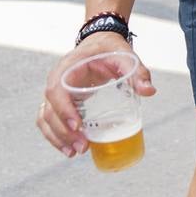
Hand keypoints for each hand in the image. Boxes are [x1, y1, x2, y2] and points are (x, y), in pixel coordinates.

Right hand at [36, 33, 154, 158]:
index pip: (56, 90)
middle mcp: (56, 81)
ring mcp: (56, 93)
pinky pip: (49, 121)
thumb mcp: (125, 57)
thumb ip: (137, 72)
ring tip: (75, 153)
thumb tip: (149, 91)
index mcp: (67, 68)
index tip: (78, 126)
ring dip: (57, 138)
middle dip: (63, 132)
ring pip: (46, 119)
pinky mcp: (60, 102)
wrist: (100, 43)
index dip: (63, 109)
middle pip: (50, 110)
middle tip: (83, 147)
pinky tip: (69, 149)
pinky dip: (55, 136)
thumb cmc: (110, 49)